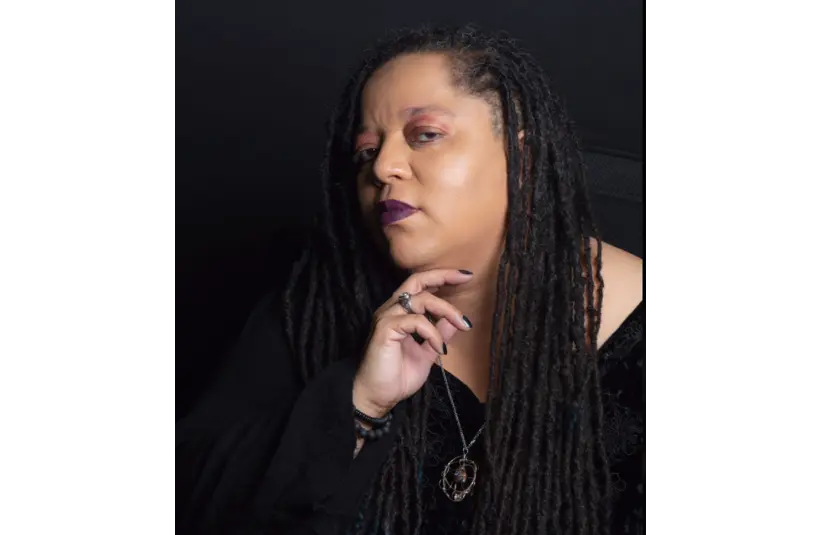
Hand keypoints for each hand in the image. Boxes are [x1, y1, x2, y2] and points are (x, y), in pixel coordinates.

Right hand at [352, 269, 473, 416]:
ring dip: (445, 309)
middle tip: (466, 278)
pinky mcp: (385, 329)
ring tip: (462, 324)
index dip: (442, 277)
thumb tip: (456, 321)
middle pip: (417, 281)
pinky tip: (439, 348)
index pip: (421, 286)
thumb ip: (439, 335)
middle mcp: (392, 309)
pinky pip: (415, 321)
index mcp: (400, 313)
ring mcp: (387, 318)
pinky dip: (432, 332)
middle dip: (443, 275)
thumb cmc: (396, 376)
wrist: (377, 397)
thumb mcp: (426, 354)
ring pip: (420, 299)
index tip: (465, 276)